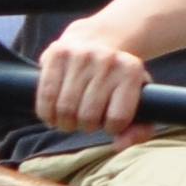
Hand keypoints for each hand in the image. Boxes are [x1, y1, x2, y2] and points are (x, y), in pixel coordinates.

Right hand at [31, 24, 149, 141]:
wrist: (98, 39)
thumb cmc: (117, 79)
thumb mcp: (138, 99)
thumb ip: (139, 128)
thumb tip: (119, 146)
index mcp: (132, 70)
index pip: (117, 119)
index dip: (110, 127)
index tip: (109, 120)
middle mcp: (108, 60)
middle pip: (87, 117)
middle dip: (84, 126)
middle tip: (85, 120)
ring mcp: (82, 55)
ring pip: (65, 109)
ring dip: (64, 122)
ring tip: (70, 117)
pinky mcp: (57, 54)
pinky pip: (45, 97)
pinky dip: (47, 113)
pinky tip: (54, 112)